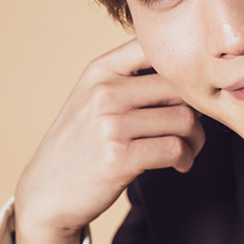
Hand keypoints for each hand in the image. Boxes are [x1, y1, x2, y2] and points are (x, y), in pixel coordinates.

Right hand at [13, 39, 204, 243]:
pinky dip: (186, 158)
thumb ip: (130, 81)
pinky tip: (179, 164)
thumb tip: (189, 76)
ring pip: (184, 120)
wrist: (47, 194)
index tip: (189, 93)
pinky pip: (175, 148)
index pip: (156, 49)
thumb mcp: (93, 100)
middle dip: (197, 111)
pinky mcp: (119, 158)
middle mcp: (104, 92)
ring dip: (196, 139)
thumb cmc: (81, 146)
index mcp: (100, 70)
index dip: (183, 69)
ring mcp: (110, 125)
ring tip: (187, 150)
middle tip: (194, 131)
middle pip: (179, 87)